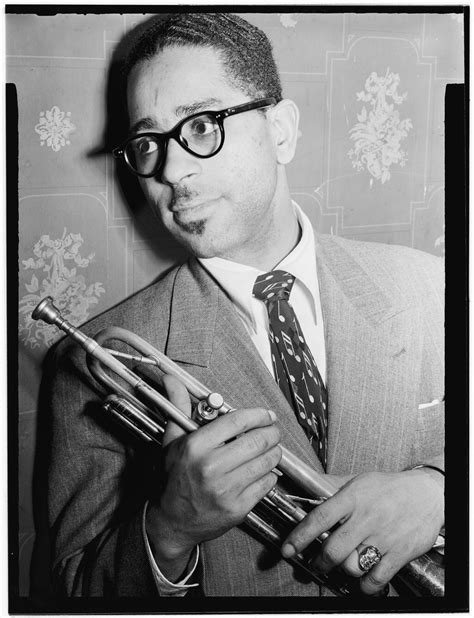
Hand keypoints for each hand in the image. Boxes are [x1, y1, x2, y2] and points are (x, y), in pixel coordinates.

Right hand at [146, 375, 281, 579]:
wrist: (172, 521)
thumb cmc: (174, 477)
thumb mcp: (172, 440)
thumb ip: (178, 407)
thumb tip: (171, 379)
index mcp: (196, 446)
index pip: (238, 421)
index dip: (259, 415)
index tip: (266, 415)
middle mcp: (211, 467)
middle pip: (258, 440)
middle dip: (272, 432)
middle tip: (273, 430)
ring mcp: (226, 489)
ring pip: (267, 462)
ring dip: (274, 452)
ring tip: (270, 449)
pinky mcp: (238, 508)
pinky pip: (267, 484)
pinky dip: (269, 475)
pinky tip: (262, 471)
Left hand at [281, 470, 443, 594]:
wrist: (428, 494)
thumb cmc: (390, 487)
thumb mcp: (359, 481)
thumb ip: (332, 487)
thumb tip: (306, 488)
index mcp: (352, 497)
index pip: (319, 518)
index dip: (300, 536)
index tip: (288, 548)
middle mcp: (366, 517)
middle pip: (333, 549)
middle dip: (320, 561)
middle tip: (316, 563)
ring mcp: (383, 537)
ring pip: (352, 566)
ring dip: (344, 570)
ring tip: (345, 563)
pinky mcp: (399, 553)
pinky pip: (375, 579)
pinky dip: (365, 584)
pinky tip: (363, 577)